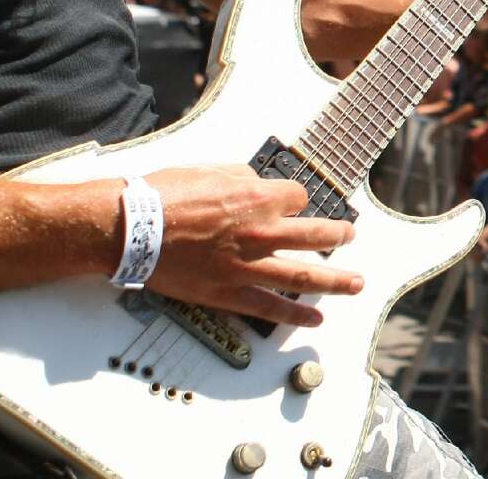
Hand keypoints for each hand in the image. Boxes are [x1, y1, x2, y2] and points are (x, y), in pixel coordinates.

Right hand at [142, 165, 361, 327]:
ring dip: (336, 281)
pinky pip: (270, 307)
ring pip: (304, 276)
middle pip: (316, 235)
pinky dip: (295, 315)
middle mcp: (260, 232)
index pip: (298, 198)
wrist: (130, 228)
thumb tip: (257, 182)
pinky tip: (315, 318)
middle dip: (339, 236)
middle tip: (350, 237)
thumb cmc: (164, 196)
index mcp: (256, 197)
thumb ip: (241, 177)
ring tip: (356, 283)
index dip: (296, 199)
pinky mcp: (229, 292)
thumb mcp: (209, 170)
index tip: (294, 204)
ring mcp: (247, 266)